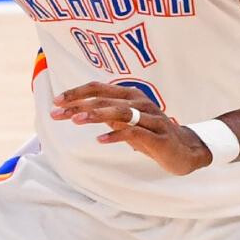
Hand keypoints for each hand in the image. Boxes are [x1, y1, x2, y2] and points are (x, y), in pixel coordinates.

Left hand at [51, 81, 213, 174]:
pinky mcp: (158, 136)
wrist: (183, 151)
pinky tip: (99, 140)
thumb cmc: (150, 134)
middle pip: (105, 99)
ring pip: (120, 112)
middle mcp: (140, 102)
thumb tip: (75, 109)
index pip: (99, 88)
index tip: (55, 101)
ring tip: (75, 120)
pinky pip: (134, 133)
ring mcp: (151, 118)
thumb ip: (104, 114)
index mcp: (130, 96)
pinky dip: (115, 135)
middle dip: (78, 105)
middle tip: (57, 113)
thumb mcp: (124, 122)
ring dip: (95, 115)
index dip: (76, 93)